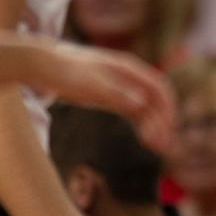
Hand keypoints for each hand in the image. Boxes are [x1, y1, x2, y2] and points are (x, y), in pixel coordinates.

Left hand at [43, 43, 175, 154]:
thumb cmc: (67, 72)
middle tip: (164, 147)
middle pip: (154, 100)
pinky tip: (146, 140)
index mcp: (128, 69)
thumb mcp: (91, 84)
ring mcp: (121, 88)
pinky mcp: (112, 98)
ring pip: (146, 109)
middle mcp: (129, 78)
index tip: (171, 126)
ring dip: (155, 127)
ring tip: (159, 149)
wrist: (44, 66)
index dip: (168, 106)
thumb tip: (141, 103)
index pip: (158, 86)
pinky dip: (143, 126)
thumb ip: (117, 93)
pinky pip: (134, 112)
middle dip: (163, 122)